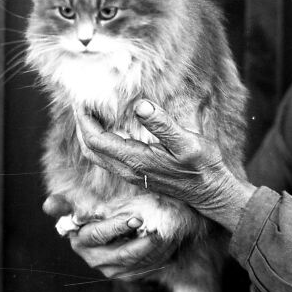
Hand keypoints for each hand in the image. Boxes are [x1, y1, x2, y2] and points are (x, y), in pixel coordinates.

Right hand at [70, 214, 177, 279]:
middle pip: (123, 254)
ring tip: (169, 234)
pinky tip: (170, 244)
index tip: (137, 217)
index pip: (100, 235)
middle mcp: (94, 259)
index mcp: (81, 241)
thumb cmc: (92, 215)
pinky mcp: (126, 275)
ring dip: (156, 249)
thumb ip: (63, 205)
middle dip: (144, 242)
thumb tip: (47, 204)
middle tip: (159, 229)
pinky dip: (160, 257)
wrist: (105, 235)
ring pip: (137, 263)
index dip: (118, 226)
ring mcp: (111, 270)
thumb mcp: (76, 207)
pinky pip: (146, 269)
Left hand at [75, 100, 254, 231]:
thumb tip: (140, 105)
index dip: (84, 118)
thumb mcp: (187, 142)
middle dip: (81, 124)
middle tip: (80, 101)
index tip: (82, 98)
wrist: (211, 192)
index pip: (95, 139)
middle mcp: (127, 170)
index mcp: (135, 160)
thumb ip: (162, 124)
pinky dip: (99, 140)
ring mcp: (130, 174)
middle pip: (89, 148)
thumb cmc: (203, 166)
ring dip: (88, 132)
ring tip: (90, 110)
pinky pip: (107, 157)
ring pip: (96, 155)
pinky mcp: (136, 174)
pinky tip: (107, 125)